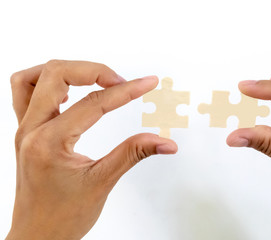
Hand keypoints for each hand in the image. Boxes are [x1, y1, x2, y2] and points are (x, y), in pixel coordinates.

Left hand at [7, 60, 177, 239]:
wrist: (37, 236)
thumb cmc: (62, 217)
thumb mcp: (102, 182)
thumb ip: (133, 154)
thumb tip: (165, 141)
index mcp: (49, 142)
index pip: (93, 103)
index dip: (126, 91)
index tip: (147, 83)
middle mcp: (31, 130)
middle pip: (58, 74)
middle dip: (94, 71)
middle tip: (122, 82)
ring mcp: (24, 129)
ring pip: (35, 77)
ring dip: (67, 71)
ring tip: (94, 78)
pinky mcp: (26, 132)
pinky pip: (25, 91)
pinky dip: (48, 81)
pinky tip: (68, 89)